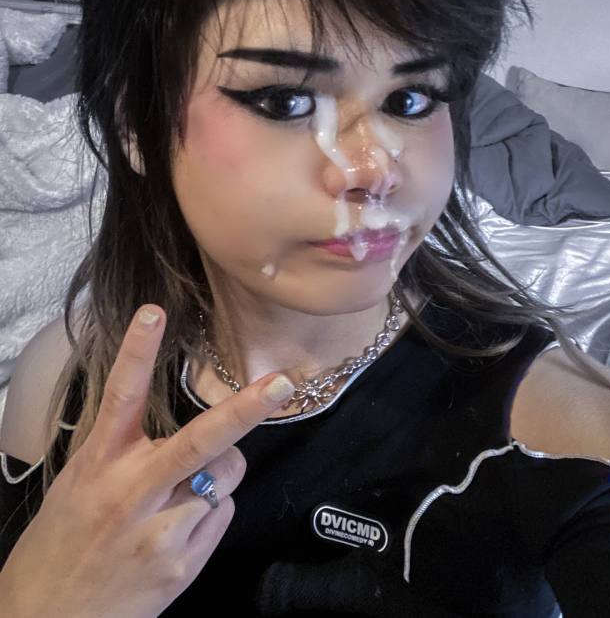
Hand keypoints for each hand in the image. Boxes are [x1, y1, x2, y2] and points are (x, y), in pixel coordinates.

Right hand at [0, 305, 294, 617]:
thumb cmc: (60, 546)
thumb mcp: (77, 484)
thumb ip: (123, 452)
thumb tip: (172, 429)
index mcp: (98, 463)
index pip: (119, 396)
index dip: (137, 351)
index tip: (153, 312)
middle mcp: (131, 491)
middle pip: (199, 441)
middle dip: (245, 410)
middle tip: (280, 383)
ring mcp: (160, 531)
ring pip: (224, 477)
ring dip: (219, 474)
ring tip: (184, 493)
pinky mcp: (181, 565)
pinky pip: (221, 516)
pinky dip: (211, 512)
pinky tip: (178, 530)